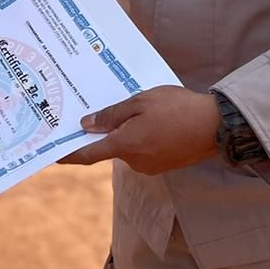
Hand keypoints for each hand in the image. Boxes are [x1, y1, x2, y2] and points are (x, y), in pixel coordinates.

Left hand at [57, 87, 220, 175]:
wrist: (216, 126)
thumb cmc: (177, 108)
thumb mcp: (140, 102)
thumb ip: (112, 115)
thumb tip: (88, 125)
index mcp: (125, 145)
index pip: (88, 154)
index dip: (69, 154)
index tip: (53, 154)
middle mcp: (134, 161)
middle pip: (110, 146)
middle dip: (108, 130)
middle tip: (108, 108)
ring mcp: (150, 166)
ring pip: (129, 147)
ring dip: (129, 132)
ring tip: (141, 109)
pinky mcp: (163, 165)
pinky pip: (144, 150)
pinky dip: (143, 137)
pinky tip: (154, 121)